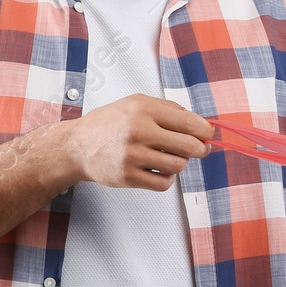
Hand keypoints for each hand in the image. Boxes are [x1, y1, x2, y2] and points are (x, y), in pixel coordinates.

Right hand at [61, 93, 212, 190]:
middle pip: (189, 146)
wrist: (78, 145)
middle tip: (200, 149)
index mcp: (144, 110)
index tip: (208, 134)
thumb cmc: (110, 123)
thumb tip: (200, 123)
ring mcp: (132, 156)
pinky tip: (159, 169)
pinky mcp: (127, 177)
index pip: (189, 122)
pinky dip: (167, 178)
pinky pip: (163, 183)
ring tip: (171, 157)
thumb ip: (168, 109)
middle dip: (200, 149)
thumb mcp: (136, 103)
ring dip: (181, 163)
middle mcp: (138, 131)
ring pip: (178, 166)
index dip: (205, 131)